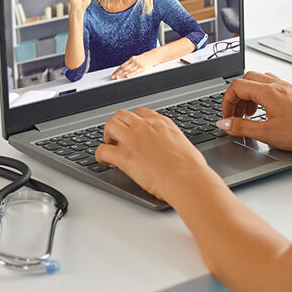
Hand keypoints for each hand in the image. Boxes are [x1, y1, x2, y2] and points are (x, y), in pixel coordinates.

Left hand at [96, 107, 219, 201]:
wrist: (186, 179)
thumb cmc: (191, 168)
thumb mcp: (184, 145)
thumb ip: (172, 142)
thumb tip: (171, 149)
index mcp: (161, 123)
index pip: (141, 113)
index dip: (134, 122)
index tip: (134, 131)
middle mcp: (145, 127)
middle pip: (122, 115)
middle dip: (118, 125)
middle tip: (119, 138)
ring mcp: (133, 139)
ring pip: (110, 125)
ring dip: (107, 136)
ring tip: (111, 147)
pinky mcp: (124, 156)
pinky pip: (102, 150)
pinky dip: (100, 155)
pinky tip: (105, 161)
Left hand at [111, 53, 154, 79]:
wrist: (153, 56)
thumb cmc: (145, 58)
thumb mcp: (136, 59)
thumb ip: (130, 63)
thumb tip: (123, 68)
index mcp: (132, 59)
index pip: (122, 65)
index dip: (117, 70)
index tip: (113, 74)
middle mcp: (134, 62)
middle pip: (124, 68)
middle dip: (118, 73)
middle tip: (113, 77)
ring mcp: (138, 65)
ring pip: (128, 71)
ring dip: (122, 75)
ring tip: (117, 78)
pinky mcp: (142, 68)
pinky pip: (136, 72)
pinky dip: (131, 74)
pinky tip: (127, 76)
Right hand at [219, 71, 291, 153]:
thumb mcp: (267, 133)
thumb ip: (242, 127)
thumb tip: (224, 123)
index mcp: (268, 91)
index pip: (236, 86)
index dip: (226, 102)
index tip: (226, 116)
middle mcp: (277, 85)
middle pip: (246, 80)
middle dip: (236, 97)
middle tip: (235, 115)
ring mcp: (286, 87)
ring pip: (259, 81)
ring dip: (249, 95)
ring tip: (249, 114)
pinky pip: (271, 86)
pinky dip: (261, 95)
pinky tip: (265, 111)